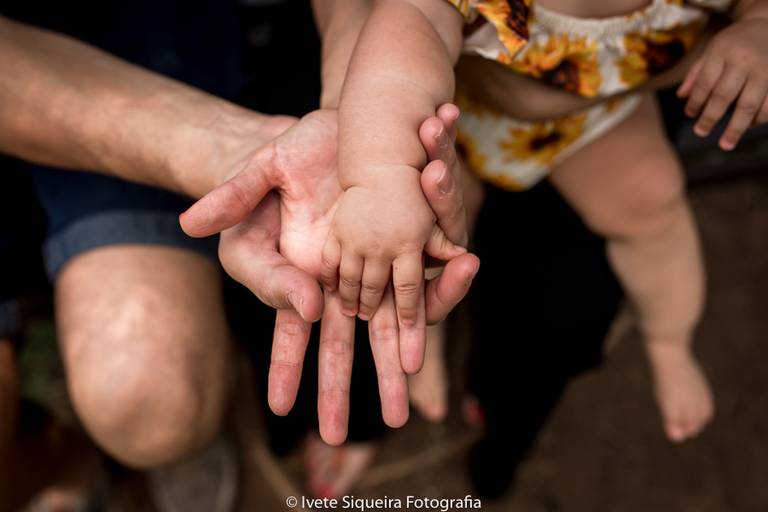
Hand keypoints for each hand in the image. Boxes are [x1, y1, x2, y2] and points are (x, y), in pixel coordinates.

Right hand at [180, 106, 477, 443]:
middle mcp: (337, 283)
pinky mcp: (401, 235)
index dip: (285, 373)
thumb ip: (249, 232)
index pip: (287, 338)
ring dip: (405, 349)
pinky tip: (461, 271)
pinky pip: (422, 264)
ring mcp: (371, 262)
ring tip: (417, 392)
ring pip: (394, 314)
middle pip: (347, 344)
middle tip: (381, 421)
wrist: (319, 133)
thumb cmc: (271, 167)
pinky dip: (440, 278)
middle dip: (355, 388)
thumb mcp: (247, 193)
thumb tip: (306, 307)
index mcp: (296, 281)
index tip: (280, 411)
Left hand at [677, 18, 767, 149]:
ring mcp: (764, 69)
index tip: (690, 115)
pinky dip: (761, 118)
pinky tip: (751, 126)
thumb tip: (681, 97)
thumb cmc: (735, 42)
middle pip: (724, 96)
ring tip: (726, 144)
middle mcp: (743, 60)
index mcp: (722, 52)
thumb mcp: (713, 49)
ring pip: (749, 104)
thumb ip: (697, 73)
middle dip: (710, 118)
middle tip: (701, 132)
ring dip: (737, 127)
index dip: (695, 102)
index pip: (705, 83)